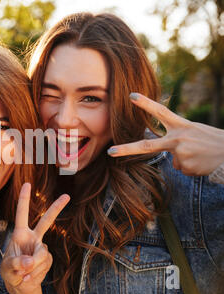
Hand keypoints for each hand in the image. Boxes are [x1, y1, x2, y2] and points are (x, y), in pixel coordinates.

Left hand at [0, 183, 69, 293]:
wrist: (20, 285)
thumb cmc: (10, 271)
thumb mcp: (7, 268)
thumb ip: (17, 263)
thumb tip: (30, 260)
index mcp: (20, 234)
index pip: (22, 214)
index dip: (24, 199)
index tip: (28, 184)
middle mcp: (33, 237)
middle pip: (46, 221)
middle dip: (57, 208)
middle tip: (67, 196)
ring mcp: (41, 248)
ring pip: (41, 254)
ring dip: (31, 267)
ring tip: (23, 275)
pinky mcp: (48, 259)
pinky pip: (44, 264)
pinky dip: (35, 274)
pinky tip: (29, 277)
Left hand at [107, 93, 223, 175]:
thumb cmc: (215, 142)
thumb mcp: (196, 131)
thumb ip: (178, 136)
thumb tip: (168, 154)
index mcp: (182, 125)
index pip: (161, 111)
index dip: (146, 103)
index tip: (131, 95)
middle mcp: (178, 138)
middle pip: (147, 145)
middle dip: (127, 149)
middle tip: (110, 151)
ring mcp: (180, 153)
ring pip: (173, 161)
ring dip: (185, 160)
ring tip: (201, 155)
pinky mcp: (185, 166)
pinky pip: (182, 169)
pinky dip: (191, 168)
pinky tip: (202, 163)